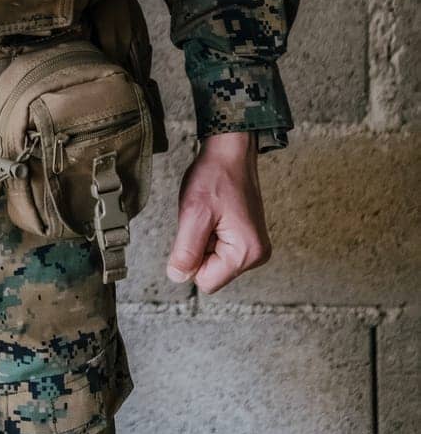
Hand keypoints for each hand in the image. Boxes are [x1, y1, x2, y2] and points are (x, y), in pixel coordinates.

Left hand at [166, 131, 270, 293]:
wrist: (230, 152)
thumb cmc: (215, 176)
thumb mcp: (193, 213)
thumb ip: (186, 251)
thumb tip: (178, 277)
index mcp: (246, 253)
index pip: (205, 282)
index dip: (192, 257)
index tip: (198, 228)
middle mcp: (256, 255)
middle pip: (210, 272)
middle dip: (199, 247)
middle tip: (204, 218)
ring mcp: (253, 248)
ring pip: (212, 260)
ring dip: (204, 239)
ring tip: (210, 213)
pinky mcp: (247, 239)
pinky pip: (218, 249)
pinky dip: (210, 233)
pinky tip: (215, 214)